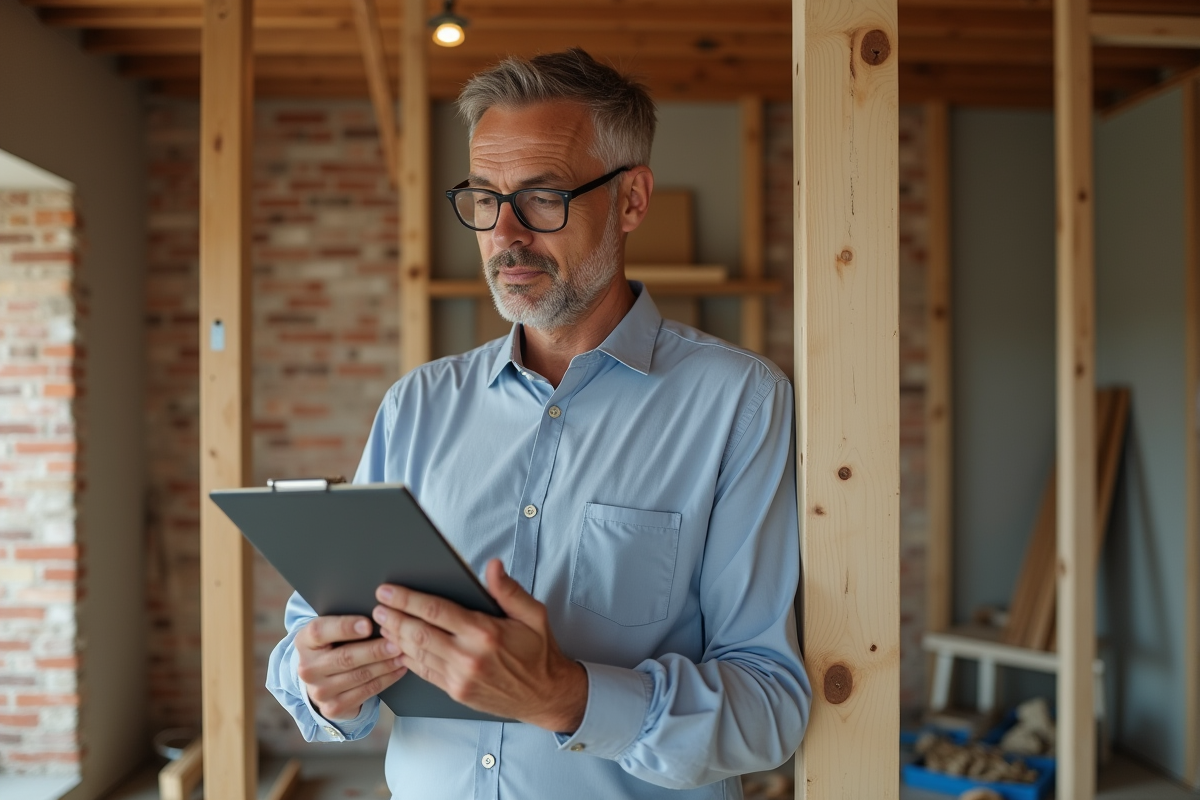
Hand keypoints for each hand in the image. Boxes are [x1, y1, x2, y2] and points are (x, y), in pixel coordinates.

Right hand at [295, 614, 408, 720]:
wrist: (322, 679)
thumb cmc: (333, 645)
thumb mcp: (331, 630)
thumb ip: (347, 622)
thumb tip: (379, 614)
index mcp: (304, 641)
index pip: (320, 631)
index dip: (345, 628)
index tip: (368, 624)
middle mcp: (307, 668)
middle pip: (344, 657)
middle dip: (374, 650)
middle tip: (397, 642)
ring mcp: (319, 691)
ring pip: (358, 676)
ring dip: (385, 665)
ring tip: (403, 654)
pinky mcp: (333, 708)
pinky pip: (365, 692)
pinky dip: (385, 680)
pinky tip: (398, 670)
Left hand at [372, 559, 587, 731]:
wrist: (546, 695)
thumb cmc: (539, 651)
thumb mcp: (533, 614)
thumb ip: (508, 590)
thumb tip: (492, 565)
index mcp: (485, 632)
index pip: (436, 611)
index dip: (407, 599)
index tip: (388, 591)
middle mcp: (469, 656)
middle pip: (419, 633)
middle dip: (393, 618)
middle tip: (376, 607)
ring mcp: (460, 678)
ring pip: (417, 654)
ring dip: (396, 638)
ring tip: (382, 625)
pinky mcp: (457, 692)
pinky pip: (425, 672)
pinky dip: (407, 659)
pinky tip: (398, 648)